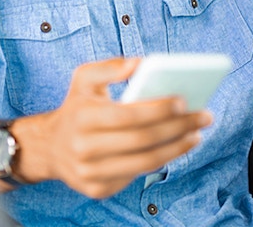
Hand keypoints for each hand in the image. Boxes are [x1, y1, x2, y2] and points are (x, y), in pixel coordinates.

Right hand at [14, 56, 211, 198]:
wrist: (49, 148)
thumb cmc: (76, 108)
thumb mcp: (83, 78)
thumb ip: (111, 65)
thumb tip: (141, 63)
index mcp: (81, 117)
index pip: (128, 115)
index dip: (158, 109)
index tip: (184, 100)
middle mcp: (83, 148)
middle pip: (142, 140)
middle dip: (178, 128)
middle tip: (203, 117)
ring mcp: (90, 173)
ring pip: (144, 163)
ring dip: (177, 149)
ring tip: (196, 134)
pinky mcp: (98, 189)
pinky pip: (137, 175)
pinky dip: (161, 161)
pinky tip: (177, 147)